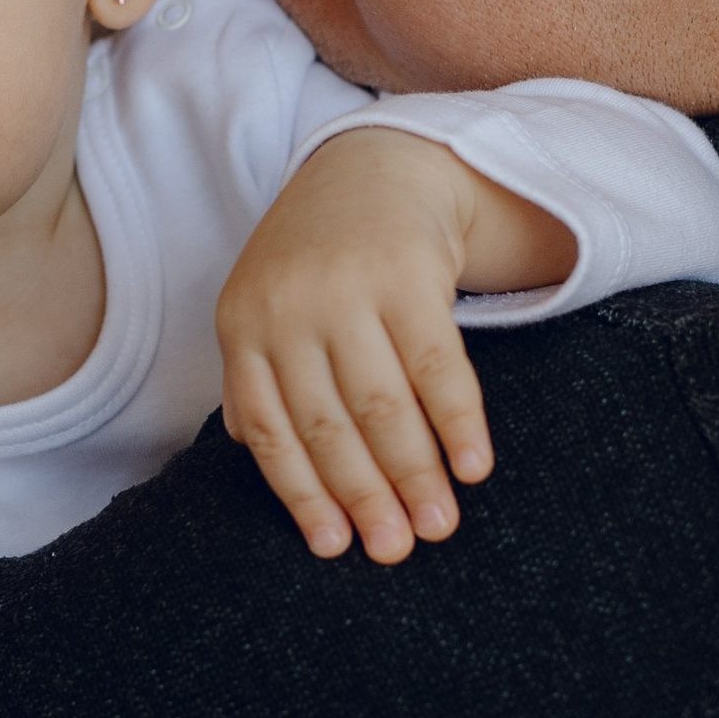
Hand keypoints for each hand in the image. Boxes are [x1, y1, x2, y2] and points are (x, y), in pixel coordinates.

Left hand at [217, 131, 565, 562]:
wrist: (373, 167)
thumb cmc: (315, 260)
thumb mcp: (265, 307)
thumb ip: (255, 376)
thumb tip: (252, 451)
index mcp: (244, 327)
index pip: (270, 430)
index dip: (303, 494)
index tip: (336, 549)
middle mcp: (289, 310)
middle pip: (329, 425)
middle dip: (367, 497)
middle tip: (400, 550)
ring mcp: (348, 290)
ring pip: (383, 405)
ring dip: (416, 474)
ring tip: (441, 525)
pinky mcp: (410, 274)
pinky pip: (438, 365)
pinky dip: (459, 422)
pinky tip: (474, 467)